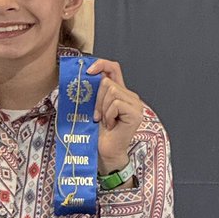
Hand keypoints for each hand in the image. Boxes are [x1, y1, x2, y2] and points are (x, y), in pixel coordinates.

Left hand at [87, 58, 144, 174]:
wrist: (104, 153)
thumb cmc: (97, 134)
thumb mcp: (92, 108)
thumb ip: (92, 93)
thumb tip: (82, 77)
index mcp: (120, 93)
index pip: (113, 68)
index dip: (101, 64)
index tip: (88, 71)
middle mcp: (130, 96)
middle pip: (108, 81)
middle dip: (97, 99)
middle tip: (97, 116)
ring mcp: (135, 104)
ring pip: (112, 91)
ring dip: (102, 108)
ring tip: (105, 122)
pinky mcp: (135, 112)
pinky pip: (116, 103)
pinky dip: (108, 115)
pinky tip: (111, 125)